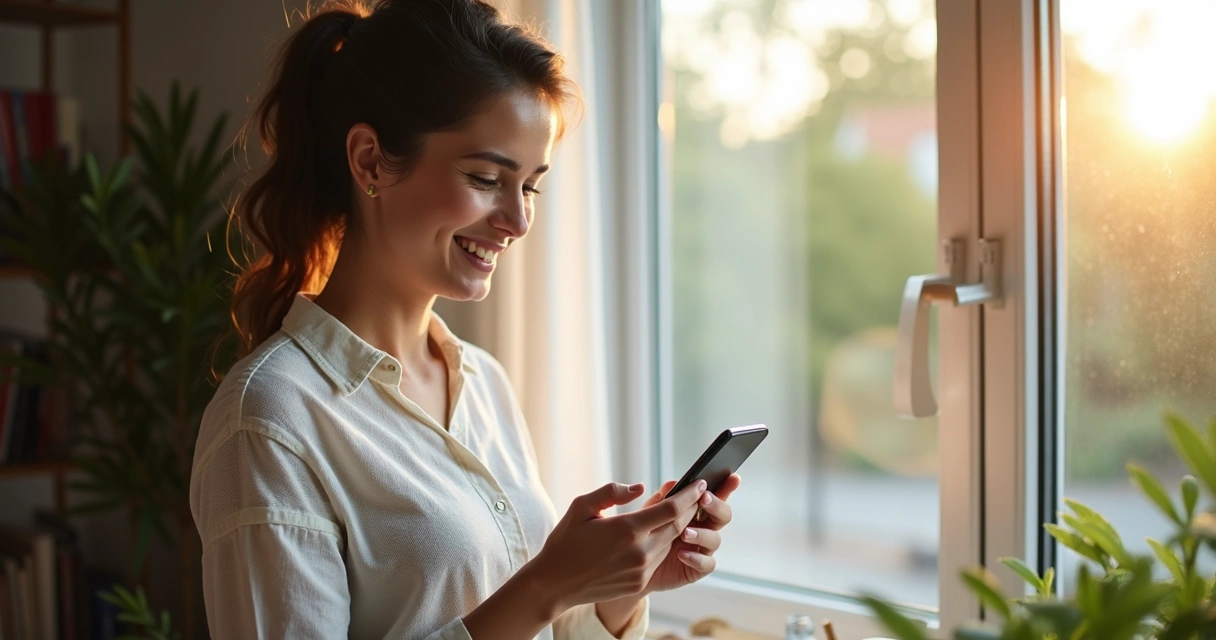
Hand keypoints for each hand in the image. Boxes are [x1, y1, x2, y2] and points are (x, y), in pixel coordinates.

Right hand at [529, 480, 706, 610]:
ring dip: (678, 527)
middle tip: (697, 494)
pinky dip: (663, 544)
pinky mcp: (639, 582)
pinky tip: (659, 534)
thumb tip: (640, 487)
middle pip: (677, 526)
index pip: (671, 509)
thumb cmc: (566, 541)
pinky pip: (658, 559)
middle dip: (690, 509)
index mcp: (627, 529)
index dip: (689, 495)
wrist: (555, 583)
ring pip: (670, 543)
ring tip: (681, 511)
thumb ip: (612, 492)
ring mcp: (641, 570)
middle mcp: (639, 551)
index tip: (700, 483)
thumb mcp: (581, 507)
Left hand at [638, 474, 740, 592]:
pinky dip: (696, 558)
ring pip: (715, 539)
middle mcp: (702, 528)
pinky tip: (681, 554)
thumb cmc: (640, 536)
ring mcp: (701, 548)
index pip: (714, 495)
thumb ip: (660, 500)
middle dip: (716, 505)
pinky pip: (707, 564)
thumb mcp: (646, 514)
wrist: (629, 566)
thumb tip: (673, 483)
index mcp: (694, 511)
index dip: (726, 486)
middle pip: (723, 515)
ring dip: (702, 534)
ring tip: (684, 533)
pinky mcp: (696, 568)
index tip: (733, 477)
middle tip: (704, 499)